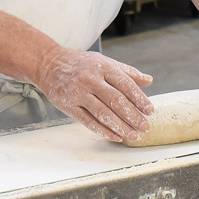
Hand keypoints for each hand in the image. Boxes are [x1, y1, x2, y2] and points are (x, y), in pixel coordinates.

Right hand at [34, 46, 152, 141]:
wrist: (49, 64)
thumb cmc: (81, 64)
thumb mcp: (105, 62)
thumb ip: (127, 72)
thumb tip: (149, 81)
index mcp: (103, 67)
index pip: (125, 84)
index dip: (139, 99)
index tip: (150, 111)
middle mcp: (91, 79)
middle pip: (116, 101)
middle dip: (132, 116)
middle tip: (145, 127)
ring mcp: (78, 93)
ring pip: (103, 113)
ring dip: (120, 126)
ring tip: (133, 135)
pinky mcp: (69, 106)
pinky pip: (88, 121)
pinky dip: (103, 131)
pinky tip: (115, 136)